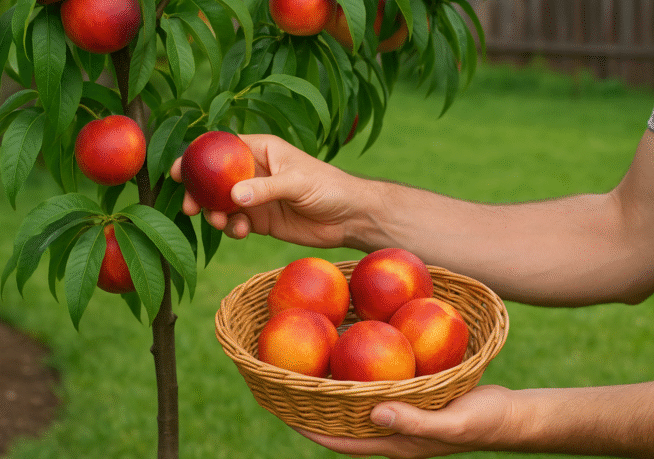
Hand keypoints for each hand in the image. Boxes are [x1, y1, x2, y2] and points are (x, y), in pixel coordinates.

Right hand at [170, 134, 369, 248]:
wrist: (349, 217)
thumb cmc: (329, 187)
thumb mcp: (297, 183)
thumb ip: (266, 188)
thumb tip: (234, 196)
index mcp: (261, 150)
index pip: (222, 149)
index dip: (197, 157)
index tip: (178, 171)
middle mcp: (253, 172)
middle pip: (214, 179)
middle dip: (199, 192)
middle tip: (191, 207)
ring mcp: (255, 196)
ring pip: (222, 204)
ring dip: (215, 214)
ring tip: (223, 223)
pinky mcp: (260, 220)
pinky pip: (235, 223)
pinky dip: (232, 228)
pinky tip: (241, 232)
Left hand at [295, 385, 514, 458]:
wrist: (511, 416)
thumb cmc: (484, 420)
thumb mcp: (452, 421)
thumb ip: (415, 420)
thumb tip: (374, 413)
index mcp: (394, 442)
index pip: (342, 440)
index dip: (310, 428)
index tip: (281, 411)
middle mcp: (391, 431)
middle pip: (342, 422)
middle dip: (313, 408)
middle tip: (285, 383)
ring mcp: (400, 416)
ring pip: (357, 405)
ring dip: (334, 390)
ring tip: (310, 366)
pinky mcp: (412, 399)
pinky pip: (377, 389)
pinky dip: (361, 375)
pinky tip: (355, 351)